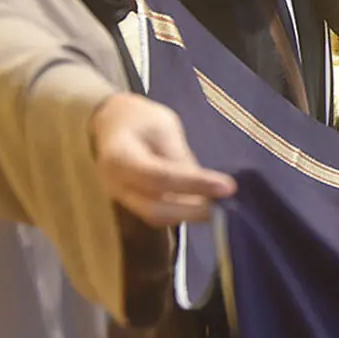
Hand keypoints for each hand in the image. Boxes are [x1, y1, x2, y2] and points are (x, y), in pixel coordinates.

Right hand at [91, 94, 236, 226]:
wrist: (111, 124)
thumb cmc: (139, 120)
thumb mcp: (163, 125)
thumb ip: (179, 156)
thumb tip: (205, 184)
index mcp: (119, 157)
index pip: (159, 177)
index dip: (194, 185)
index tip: (228, 187)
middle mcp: (116, 185)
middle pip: (154, 209)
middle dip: (193, 210)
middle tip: (226, 205)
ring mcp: (122, 198)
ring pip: (157, 217)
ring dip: (191, 216)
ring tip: (221, 206)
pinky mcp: (133, 204)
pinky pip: (159, 215)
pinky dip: (184, 214)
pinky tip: (207, 206)